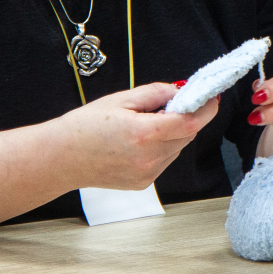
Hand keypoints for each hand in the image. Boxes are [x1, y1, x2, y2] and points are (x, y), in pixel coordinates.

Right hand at [54, 83, 216, 190]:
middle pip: (186, 135)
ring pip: (177, 148)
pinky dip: (162, 148)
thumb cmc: (84, 127)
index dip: (205, 109)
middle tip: (171, 104)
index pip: (190, 122)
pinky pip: (164, 161)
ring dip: (173, 133)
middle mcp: (149, 158)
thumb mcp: (120, 99)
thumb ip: (155, 93)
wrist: (62, 157)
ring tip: (146, 124)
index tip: (211, 97)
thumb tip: (179, 90)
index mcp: (144, 134)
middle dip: (186, 118)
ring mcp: (147, 174)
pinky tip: (139, 141)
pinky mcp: (143, 183)